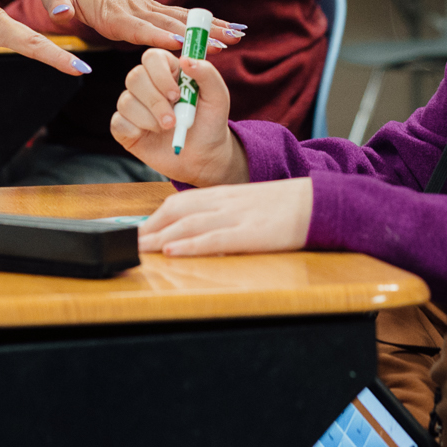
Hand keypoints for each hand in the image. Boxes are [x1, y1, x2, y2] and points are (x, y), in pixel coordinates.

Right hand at [112, 47, 246, 186]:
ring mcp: (134, 104)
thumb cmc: (210, 122)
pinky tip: (152, 136)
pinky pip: (118, 122)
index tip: (176, 94)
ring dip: (150, 119)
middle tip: (174, 120)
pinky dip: (135, 131)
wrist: (203, 155)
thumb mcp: (218, 97)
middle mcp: (148, 84)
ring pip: (126, 101)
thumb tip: (186, 60)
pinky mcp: (124, 126)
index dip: (160, 74)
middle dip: (155, 102)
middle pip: (135, 77)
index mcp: (168, 70)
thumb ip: (207, 73)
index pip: (151, 57)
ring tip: (169, 129)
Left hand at [138, 180, 313, 257]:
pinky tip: (173, 251)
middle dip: (150, 228)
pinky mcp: (250, 234)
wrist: (318, 202)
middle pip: (177, 212)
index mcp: (224, 194)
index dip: (155, 217)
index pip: (180, 203)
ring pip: (189, 225)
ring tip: (139, 248)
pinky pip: (214, 239)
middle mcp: (225, 202)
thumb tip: (199, 232)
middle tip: (127, 242)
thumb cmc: (285, 206)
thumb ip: (224, 214)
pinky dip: (190, 246)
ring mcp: (237, 217)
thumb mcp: (249, 204)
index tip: (138, 230)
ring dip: (160, 238)